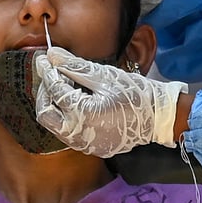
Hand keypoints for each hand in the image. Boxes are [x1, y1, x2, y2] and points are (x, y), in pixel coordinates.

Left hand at [33, 47, 186, 157]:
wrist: (158, 117)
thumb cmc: (135, 93)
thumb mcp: (105, 76)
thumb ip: (75, 66)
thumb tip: (52, 54)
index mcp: (81, 114)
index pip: (54, 89)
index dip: (47, 71)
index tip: (44, 58)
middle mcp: (78, 135)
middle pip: (45, 114)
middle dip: (44, 92)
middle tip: (50, 75)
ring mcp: (84, 145)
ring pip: (55, 126)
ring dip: (54, 105)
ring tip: (64, 86)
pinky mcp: (91, 148)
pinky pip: (70, 132)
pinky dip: (67, 116)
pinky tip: (77, 102)